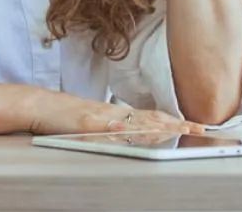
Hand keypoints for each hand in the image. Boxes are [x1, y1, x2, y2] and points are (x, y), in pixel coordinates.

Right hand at [27, 92, 204, 135]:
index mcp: (120, 114)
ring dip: (158, 127)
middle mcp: (115, 114)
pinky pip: (108, 128)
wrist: (43, 106)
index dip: (176, 122)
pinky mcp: (86, 122)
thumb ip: (119, 128)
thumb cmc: (69, 116)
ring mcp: (101, 117)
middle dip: (176, 124)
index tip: (195, 125)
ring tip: (178, 129)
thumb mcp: (99, 122)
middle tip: (197, 127)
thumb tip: (142, 134)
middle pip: (151, 119)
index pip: (154, 118)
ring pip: (135, 122)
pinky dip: (122, 130)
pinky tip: (134, 133)